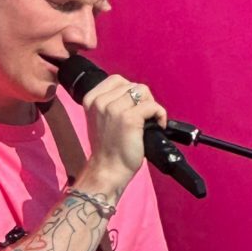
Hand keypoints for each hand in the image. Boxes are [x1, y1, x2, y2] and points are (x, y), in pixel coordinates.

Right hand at [80, 74, 166, 195]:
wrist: (107, 170)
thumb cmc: (107, 148)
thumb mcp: (100, 119)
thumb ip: (110, 103)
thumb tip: (135, 95)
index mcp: (91, 99)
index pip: (117, 80)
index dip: (129, 91)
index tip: (133, 107)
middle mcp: (101, 101)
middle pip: (132, 85)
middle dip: (142, 99)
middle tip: (143, 117)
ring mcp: (114, 109)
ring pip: (143, 91)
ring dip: (151, 105)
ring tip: (149, 121)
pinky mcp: (129, 118)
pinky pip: (153, 106)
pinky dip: (160, 115)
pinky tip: (158, 126)